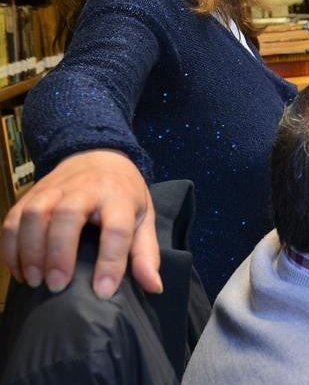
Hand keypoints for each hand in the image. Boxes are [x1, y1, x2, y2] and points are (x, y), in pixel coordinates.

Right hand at [1, 150, 161, 297]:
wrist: (99, 156)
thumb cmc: (124, 194)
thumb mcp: (144, 218)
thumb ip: (146, 253)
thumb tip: (154, 287)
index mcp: (119, 196)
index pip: (116, 229)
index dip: (111, 261)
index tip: (102, 292)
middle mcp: (86, 189)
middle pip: (67, 215)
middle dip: (59, 252)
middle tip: (57, 286)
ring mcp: (55, 189)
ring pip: (34, 214)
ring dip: (30, 250)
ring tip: (35, 281)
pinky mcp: (31, 193)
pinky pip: (13, 218)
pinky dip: (10, 246)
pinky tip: (19, 271)